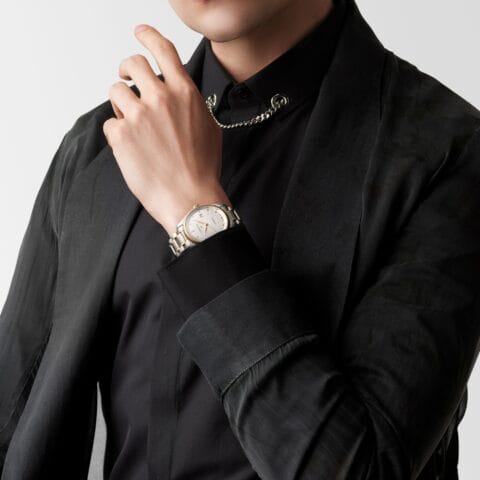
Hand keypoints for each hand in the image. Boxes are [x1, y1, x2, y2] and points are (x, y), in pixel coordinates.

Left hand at [103, 24, 231, 236]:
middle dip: (125, 69)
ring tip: (133, 125)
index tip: (140, 33)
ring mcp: (139, 116)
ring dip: (121, 105)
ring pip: (116, 91)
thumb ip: (190, 103)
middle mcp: (161, 98)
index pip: (163, 50)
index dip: (148, 36)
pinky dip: (118, 134)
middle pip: (132, 64)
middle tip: (124, 78)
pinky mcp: (121, 136)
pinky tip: (132, 150)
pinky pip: (110, 123)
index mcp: (185, 93)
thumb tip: (177, 94)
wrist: (191, 198)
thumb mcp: (208, 127)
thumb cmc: (202, 169)